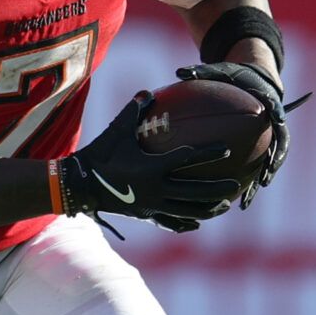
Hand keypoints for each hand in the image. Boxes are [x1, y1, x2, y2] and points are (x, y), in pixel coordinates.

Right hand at [60, 92, 239, 230]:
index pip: (186, 159)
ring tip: (225, 206)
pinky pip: (170, 221)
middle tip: (235, 186)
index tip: (226, 150)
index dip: (208, 154)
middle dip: (216, 189)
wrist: (80, 185)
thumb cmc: (99, 154)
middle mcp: (155, 189)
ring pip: (186, 210)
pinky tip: (198, 222)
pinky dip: (186, 222)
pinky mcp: (145, 215)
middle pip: (194, 191)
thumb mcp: (116, 130)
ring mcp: (151, 205)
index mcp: (151, 167)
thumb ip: (134, 111)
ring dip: (207, 208)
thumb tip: (147, 92)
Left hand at [173, 62, 303, 208]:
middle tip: (266, 176)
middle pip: (280, 143)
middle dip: (275, 160)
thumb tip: (178, 72)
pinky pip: (256, 164)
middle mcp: (275, 123)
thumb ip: (202, 72)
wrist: (254, 81)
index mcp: (269, 101)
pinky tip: (232, 199)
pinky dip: (247, 182)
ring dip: (261, 179)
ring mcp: (270, 136)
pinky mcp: (263, 146)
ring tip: (248, 198)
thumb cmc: (236, 76)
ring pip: (270, 160)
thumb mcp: (221, 71)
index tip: (277, 121)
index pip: (277, 108)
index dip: (278, 114)